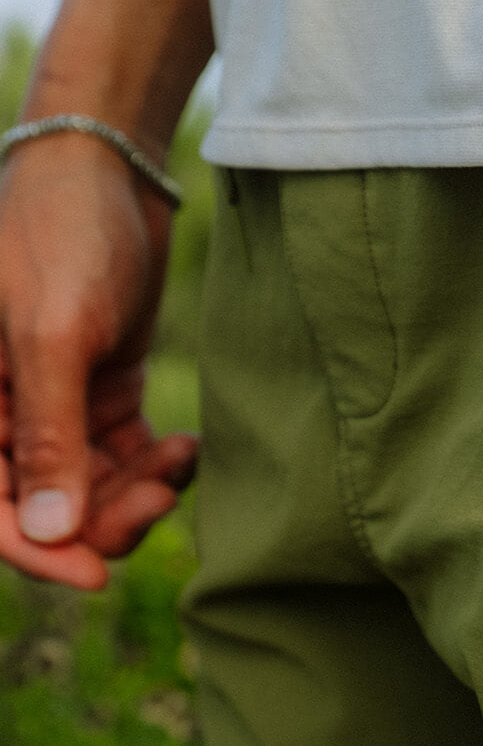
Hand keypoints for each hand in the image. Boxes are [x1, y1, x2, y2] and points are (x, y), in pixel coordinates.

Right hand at [0, 134, 197, 589]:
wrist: (109, 169)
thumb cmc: (59, 235)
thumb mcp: (51, 335)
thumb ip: (49, 436)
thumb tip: (51, 534)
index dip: (32, 552)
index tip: (95, 576)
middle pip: (42, 509)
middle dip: (99, 520)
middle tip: (158, 502)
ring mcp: (49, 405)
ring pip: (88, 491)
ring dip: (135, 494)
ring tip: (178, 464)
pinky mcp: (96, 391)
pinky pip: (122, 459)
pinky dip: (155, 467)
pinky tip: (187, 450)